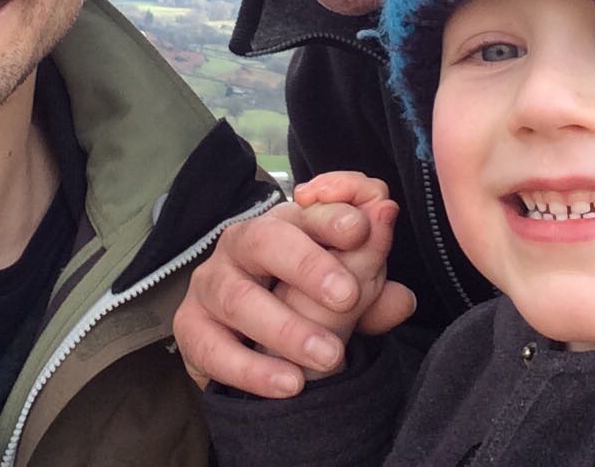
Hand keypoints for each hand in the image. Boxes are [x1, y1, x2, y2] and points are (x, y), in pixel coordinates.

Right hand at [172, 173, 414, 396]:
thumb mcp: (343, 294)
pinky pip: (213, 346)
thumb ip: (372, 295)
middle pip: (266, 238)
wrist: (243, 349)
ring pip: (239, 297)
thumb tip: (404, 298)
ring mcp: (212, 284)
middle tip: (347, 296)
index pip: (309, 210)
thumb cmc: (302, 308)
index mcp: (286, 225)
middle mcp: (243, 244)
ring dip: (287, 328)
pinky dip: (251, 369)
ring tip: (329, 357)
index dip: (333, 215)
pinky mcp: (189, 326)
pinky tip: (289, 384)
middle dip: (308, 265)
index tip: (359, 230)